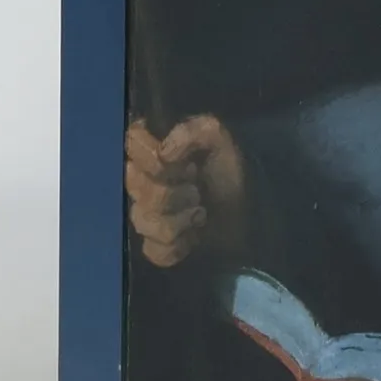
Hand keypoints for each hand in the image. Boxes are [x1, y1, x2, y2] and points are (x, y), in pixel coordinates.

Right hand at [124, 114, 246, 267]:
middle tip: (197, 187)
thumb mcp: (219, 140)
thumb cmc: (228, 172)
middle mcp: (141, 182)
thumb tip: (164, 152)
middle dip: (174, 190)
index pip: (132, 144)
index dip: (154, 156)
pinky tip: (193, 236)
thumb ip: (193, 132)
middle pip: (136, 186)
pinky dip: (179, 245)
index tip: (184, 163)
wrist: (249, 212)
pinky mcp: (156, 247)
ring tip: (201, 213)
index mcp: (153, 151)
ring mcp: (146, 216)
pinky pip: (154, 249)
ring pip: (144, 220)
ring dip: (180, 218)